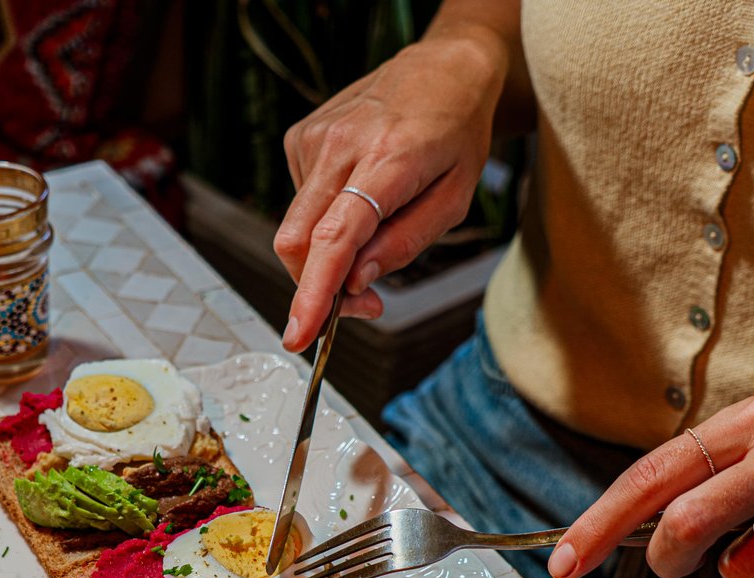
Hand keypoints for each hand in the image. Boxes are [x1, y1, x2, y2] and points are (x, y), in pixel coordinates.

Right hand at [274, 32, 505, 350]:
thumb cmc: (456, 132)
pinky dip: (325, 219)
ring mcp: (314, 138)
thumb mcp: (455, 198)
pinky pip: (301, 203)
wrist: (443, 68)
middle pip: (298, 241)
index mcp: (388, 160)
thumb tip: (356, 281)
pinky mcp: (300, 137)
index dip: (314, 292)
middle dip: (316, 288)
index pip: (336, 237)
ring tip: (374, 232)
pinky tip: (359, 196)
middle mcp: (341, 145)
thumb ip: (405, 244)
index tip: (299, 332)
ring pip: (296, 228)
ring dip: (326, 253)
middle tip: (361, 304)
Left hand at [546, 378, 753, 577]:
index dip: (601, 523)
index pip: (655, 474)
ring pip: (743, 570)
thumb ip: (703, 472)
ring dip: (746, 569)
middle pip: (688, 524)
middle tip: (671, 562)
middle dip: (666, 557)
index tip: (565, 562)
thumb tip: (626, 529)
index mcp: (752, 421)